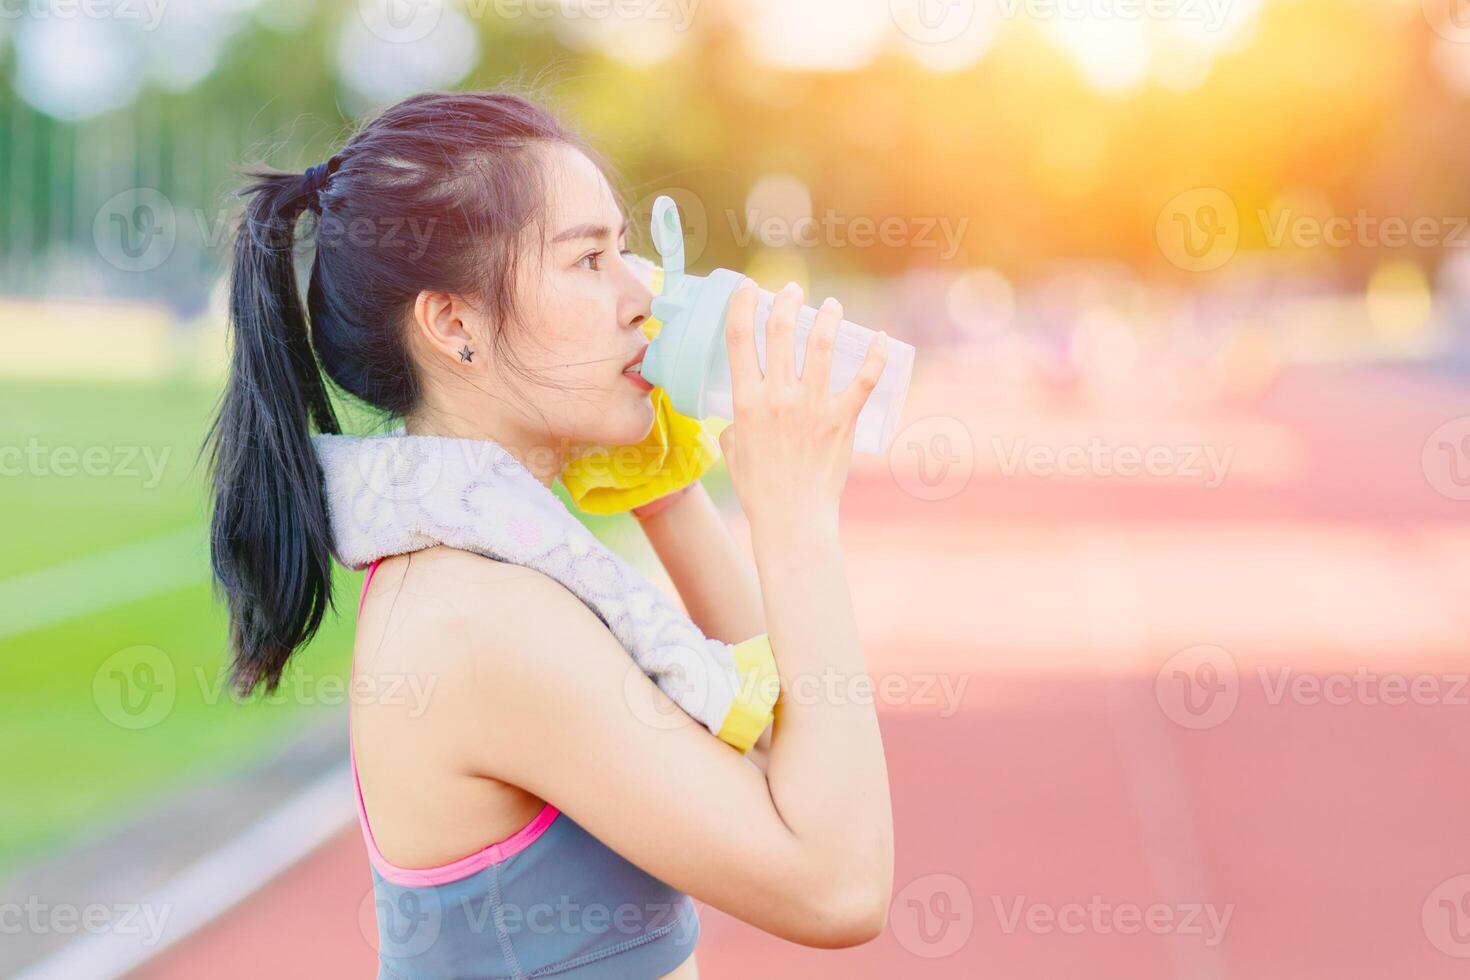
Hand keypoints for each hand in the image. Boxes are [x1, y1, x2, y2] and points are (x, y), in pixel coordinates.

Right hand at [717, 280, 886, 540]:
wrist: (792, 518)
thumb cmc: (759, 488)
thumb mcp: (732, 448)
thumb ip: (736, 421)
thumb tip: (743, 411)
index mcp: (746, 402)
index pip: (738, 339)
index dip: (742, 305)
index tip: (749, 288)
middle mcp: (778, 397)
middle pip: (780, 331)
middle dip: (786, 301)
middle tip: (792, 290)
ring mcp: (812, 406)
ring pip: (821, 345)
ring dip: (826, 318)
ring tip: (831, 306)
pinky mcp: (842, 420)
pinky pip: (864, 379)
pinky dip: (875, 355)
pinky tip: (881, 338)